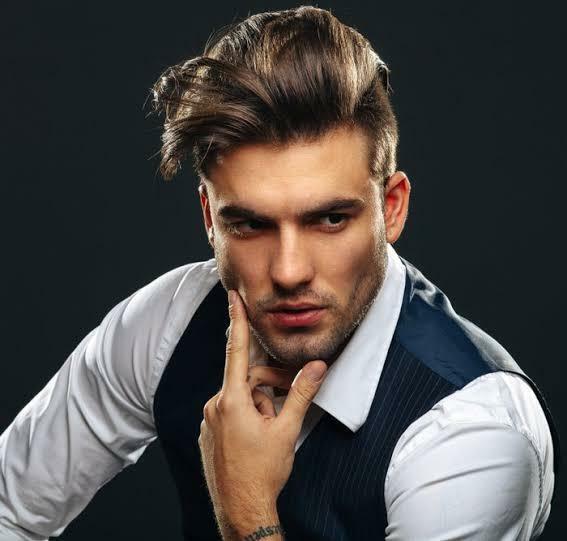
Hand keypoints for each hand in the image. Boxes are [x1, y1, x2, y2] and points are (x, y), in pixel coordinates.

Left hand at [198, 289, 327, 538]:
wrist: (240, 510)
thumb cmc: (263, 471)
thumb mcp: (286, 429)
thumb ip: (301, 393)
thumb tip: (318, 367)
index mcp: (232, 400)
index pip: (236, 350)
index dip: (236, 321)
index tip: (233, 298)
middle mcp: (214, 406)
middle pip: (245, 380)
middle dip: (266, 387)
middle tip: (282, 409)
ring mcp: (208, 421)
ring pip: (238, 398)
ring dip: (257, 406)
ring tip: (268, 432)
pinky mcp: (207, 433)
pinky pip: (228, 412)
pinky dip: (244, 417)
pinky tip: (253, 439)